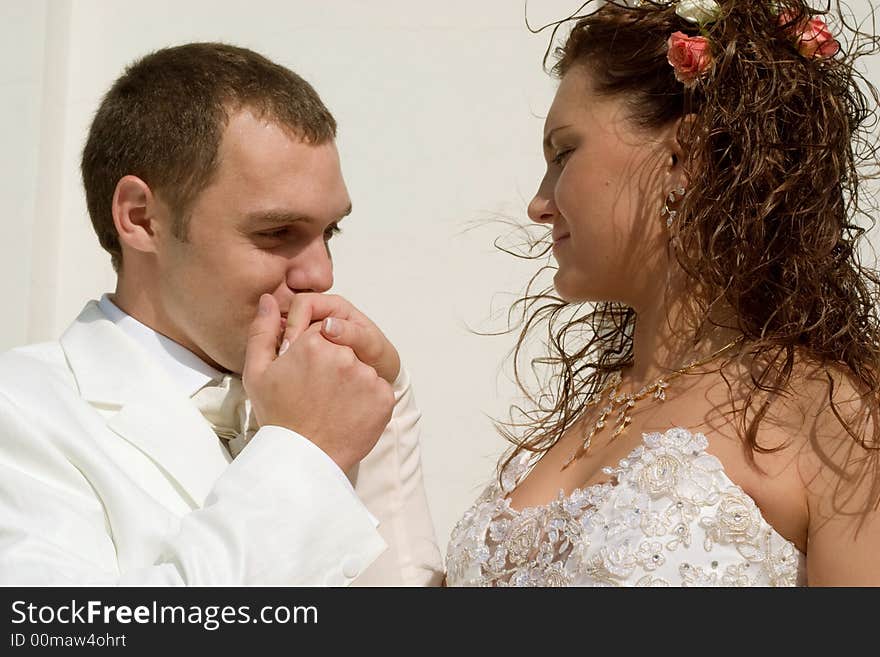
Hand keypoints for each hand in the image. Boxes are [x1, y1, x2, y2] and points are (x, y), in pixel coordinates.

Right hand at [243, 294, 394, 471]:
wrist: (302, 460)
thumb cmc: (278, 416)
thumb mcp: (258, 372)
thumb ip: (264, 330)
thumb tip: (270, 300)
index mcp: (314, 343)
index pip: (322, 335)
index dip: (313, 356)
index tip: (306, 378)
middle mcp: (343, 354)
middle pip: (343, 350)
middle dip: (333, 367)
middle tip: (318, 395)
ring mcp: (366, 376)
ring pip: (361, 369)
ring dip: (351, 383)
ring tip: (332, 406)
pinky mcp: (383, 397)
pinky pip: (377, 390)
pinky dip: (366, 401)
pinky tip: (348, 414)